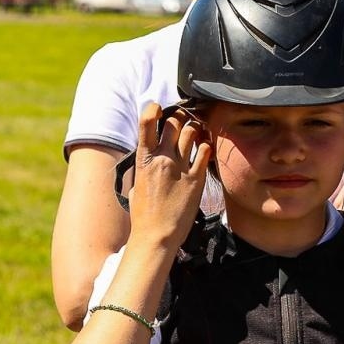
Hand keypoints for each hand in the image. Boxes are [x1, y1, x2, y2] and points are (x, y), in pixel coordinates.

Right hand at [128, 102, 209, 249]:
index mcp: (144, 160)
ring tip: (196, 131)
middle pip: (174, 122)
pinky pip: (205, 151)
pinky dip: (206, 145)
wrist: (156, 236)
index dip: (153, 109)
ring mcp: (181, 167)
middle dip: (179, 117)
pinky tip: (206, 148)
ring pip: (191, 132)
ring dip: (194, 127)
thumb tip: (150, 159)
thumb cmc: (143, 214)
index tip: (159, 108)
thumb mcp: (136, 186)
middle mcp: (163, 159)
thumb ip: (144, 168)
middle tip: (183, 120)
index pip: (146, 123)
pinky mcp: (197, 178)